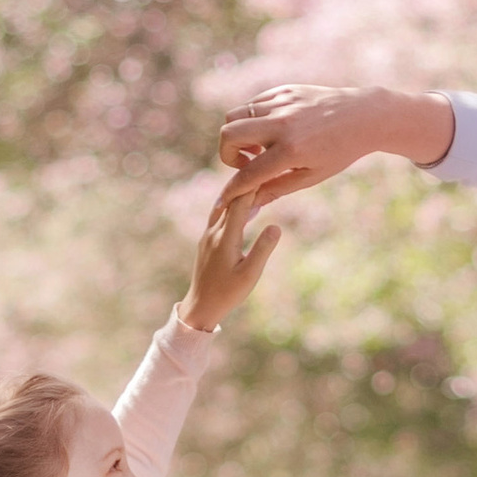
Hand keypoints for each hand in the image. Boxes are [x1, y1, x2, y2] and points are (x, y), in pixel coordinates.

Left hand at [177, 185, 282, 334]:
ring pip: (222, 208)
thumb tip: (276, 226)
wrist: (200, 306)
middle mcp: (213, 233)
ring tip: (253, 183)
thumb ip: (263, 249)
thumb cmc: (228, 293)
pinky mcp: (206, 242)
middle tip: (263, 170)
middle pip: (230, 202)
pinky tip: (241, 208)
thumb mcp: (250, 274)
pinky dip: (231, 207)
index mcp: (225, 238)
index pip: (240, 205)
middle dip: (246, 187)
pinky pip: (218, 217)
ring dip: (237, 195)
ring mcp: (207, 237)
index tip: (267, 172)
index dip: (253, 187)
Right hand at [215, 80, 453, 208]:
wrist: (363, 116)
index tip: (223, 200)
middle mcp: (282, 124)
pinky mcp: (283, 90)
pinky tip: (271, 130)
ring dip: (239, 135)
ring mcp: (281, 103)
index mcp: (291, 150)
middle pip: (228, 134)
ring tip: (260, 146)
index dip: (231, 190)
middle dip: (227, 154)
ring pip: (235, 115)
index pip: (247, 173)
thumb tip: (248, 205)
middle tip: (248, 162)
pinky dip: (252, 119)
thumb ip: (276, 188)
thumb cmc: (339, 152)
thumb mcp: (311, 176)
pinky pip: (251, 104)